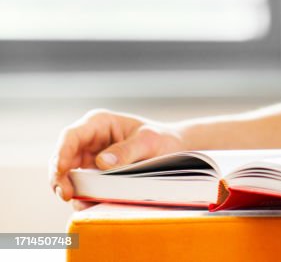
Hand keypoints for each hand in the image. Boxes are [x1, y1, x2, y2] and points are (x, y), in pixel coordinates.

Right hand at [49, 109, 187, 204]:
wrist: (173, 149)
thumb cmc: (161, 138)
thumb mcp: (148, 141)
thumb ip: (127, 150)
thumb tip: (101, 162)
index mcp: (99, 123)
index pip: (71, 136)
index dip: (61, 154)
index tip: (61, 172)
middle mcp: (90, 139)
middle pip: (63, 157)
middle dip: (59, 176)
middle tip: (66, 195)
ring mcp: (90, 157)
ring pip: (68, 173)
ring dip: (68, 188)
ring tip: (78, 202)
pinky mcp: (94, 173)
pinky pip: (82, 185)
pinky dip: (81, 195)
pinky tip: (87, 204)